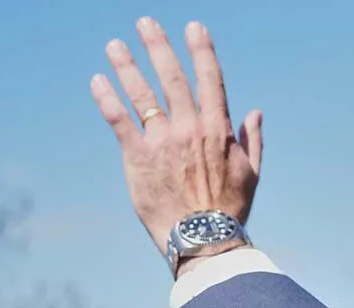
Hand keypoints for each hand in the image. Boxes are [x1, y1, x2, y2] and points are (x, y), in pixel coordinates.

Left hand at [90, 17, 261, 263]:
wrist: (204, 239)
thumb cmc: (230, 208)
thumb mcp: (252, 173)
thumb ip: (252, 140)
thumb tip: (255, 112)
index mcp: (219, 130)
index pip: (210, 81)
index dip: (201, 51)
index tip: (193, 27)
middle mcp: (190, 129)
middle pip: (172, 78)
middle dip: (159, 47)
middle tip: (145, 23)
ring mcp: (163, 142)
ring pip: (142, 95)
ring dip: (127, 66)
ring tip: (114, 45)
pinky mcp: (139, 158)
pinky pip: (120, 121)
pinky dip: (107, 99)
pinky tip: (98, 81)